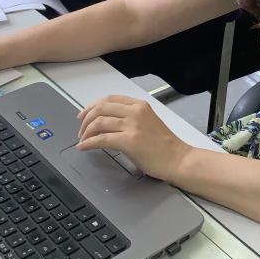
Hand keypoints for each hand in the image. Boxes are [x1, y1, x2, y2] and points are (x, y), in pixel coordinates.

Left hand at [76, 95, 190, 182]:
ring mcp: (133, 125)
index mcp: (139, 105)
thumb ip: (130, 118)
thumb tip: (107, 123)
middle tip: (80, 129)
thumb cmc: (165, 146)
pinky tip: (84, 147)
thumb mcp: (148, 122)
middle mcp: (135, 111)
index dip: (92, 106)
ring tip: (82, 140)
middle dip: (86, 118)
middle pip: (101, 108)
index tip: (84, 114)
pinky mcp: (130, 141)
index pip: (109, 99)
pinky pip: (102, 139)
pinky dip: (89, 143)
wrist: (178, 159)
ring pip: (99, 122)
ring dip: (86, 132)